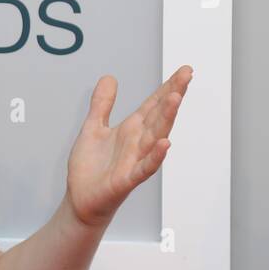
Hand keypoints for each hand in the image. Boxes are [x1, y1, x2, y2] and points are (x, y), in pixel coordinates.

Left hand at [64, 65, 192, 227]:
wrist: (81, 199)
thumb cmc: (90, 168)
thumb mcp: (93, 128)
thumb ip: (102, 104)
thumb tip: (110, 77)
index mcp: (131, 130)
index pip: (154, 105)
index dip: (168, 87)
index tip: (184, 70)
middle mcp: (138, 142)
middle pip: (159, 115)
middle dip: (173, 94)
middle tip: (187, 75)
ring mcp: (135, 161)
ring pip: (155, 137)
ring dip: (166, 118)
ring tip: (176, 98)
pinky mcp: (127, 179)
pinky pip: (144, 168)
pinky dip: (155, 156)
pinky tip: (165, 144)